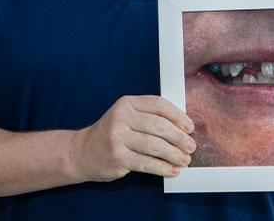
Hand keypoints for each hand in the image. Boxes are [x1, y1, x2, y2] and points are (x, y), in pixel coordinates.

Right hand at [70, 95, 195, 181]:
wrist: (83, 152)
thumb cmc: (111, 134)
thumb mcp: (126, 116)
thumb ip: (149, 116)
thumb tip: (182, 126)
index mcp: (127, 103)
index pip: (159, 105)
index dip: (178, 116)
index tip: (190, 127)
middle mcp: (121, 117)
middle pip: (159, 125)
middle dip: (179, 137)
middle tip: (190, 146)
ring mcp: (118, 137)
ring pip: (155, 145)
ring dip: (174, 154)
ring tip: (184, 159)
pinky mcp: (118, 157)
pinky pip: (146, 163)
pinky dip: (163, 167)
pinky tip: (172, 170)